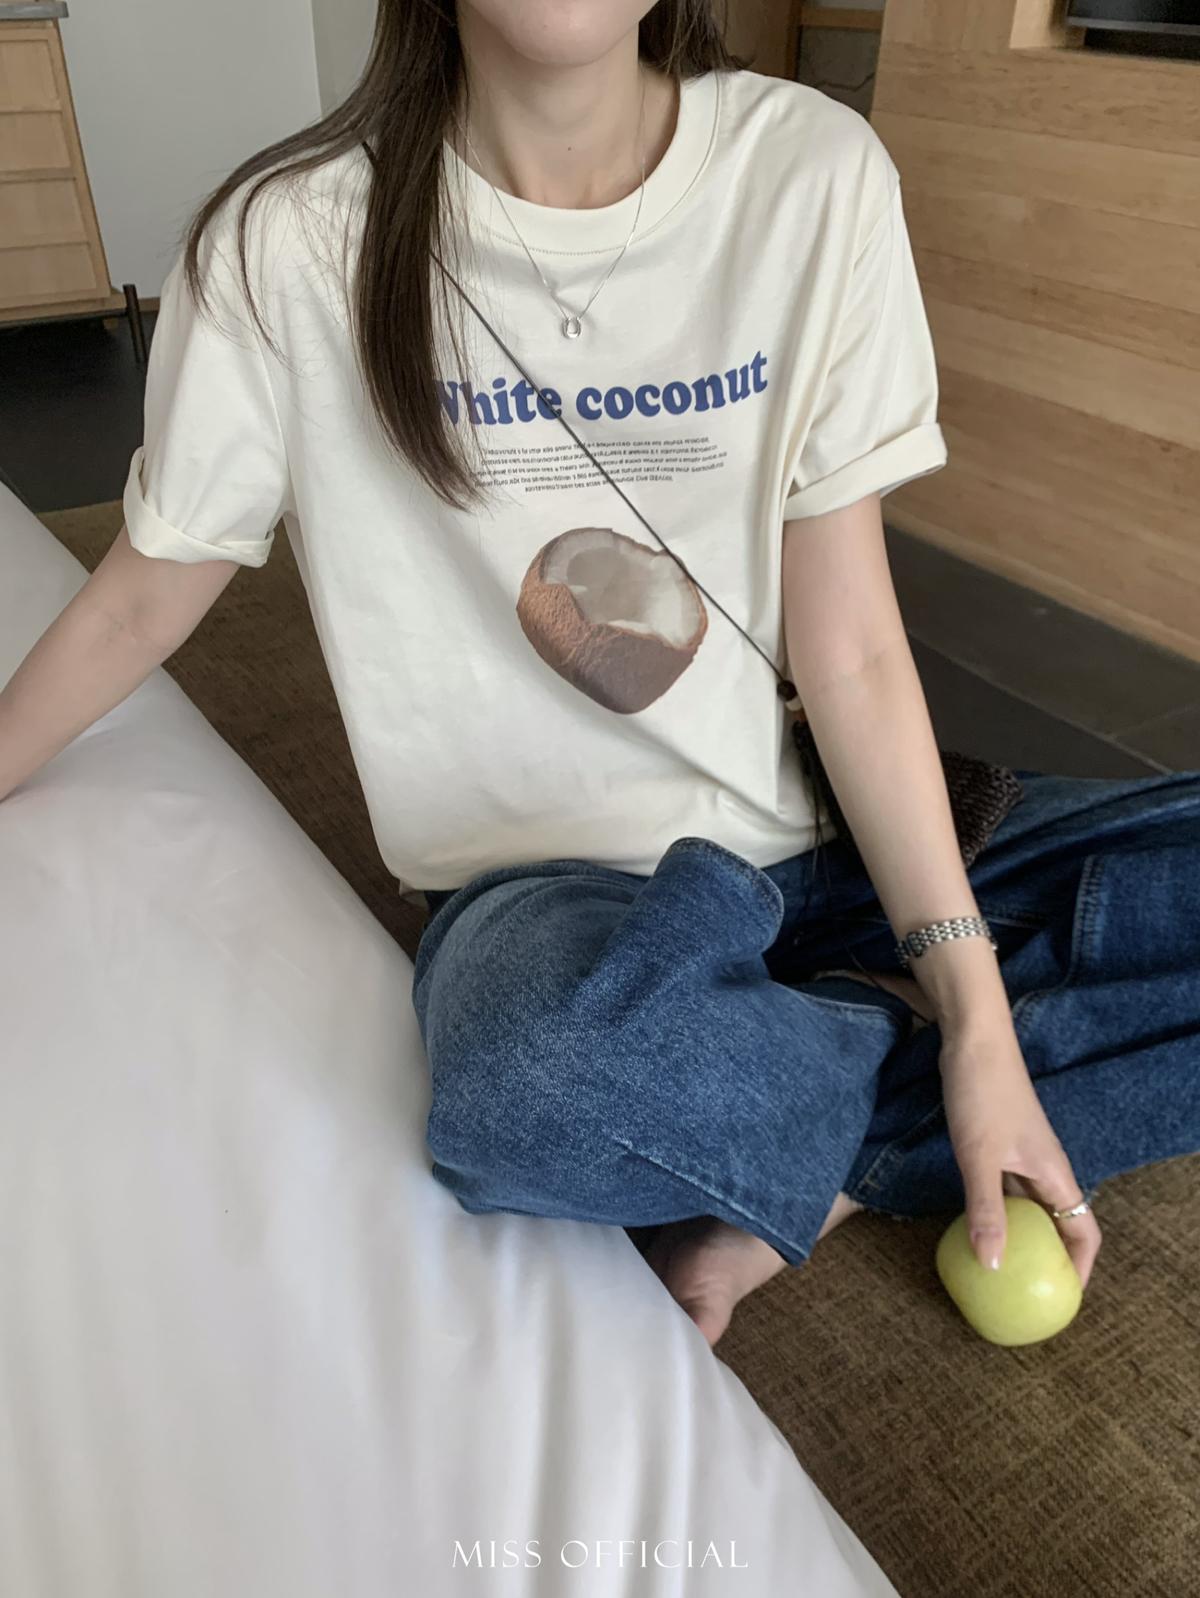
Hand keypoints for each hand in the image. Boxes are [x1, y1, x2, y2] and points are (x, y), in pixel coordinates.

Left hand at [938, 1018, 1101, 1289]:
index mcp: (1055, 1174)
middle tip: (1028, 1290)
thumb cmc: (983, 1095)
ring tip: (1002, 1266)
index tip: (1063, 1298)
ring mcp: (1024, 1154)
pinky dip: (1000, 1210)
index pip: (1084, 1231)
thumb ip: (986, 1210)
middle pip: (1061, 1222)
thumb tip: (992, 1266)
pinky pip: (1009, 1188)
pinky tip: (976, 1222)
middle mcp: (1047, 1167)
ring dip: (1024, 1235)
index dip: (1081, 1267)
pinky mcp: (1002, 1142)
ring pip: (1033, 1206)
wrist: (974, 1040)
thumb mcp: (980, 1157)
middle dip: (1051, 1257)